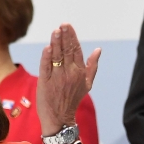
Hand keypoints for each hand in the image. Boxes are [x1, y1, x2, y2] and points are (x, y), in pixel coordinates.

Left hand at [36, 23, 99, 137]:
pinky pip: (46, 67)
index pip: (76, 50)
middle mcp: (69, 73)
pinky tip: (48, 48)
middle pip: (67, 51)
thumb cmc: (72, 98)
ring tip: (55, 31)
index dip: (72, 37)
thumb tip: (98, 49)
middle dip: (65, 36)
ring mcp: (57, 77)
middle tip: (63, 24)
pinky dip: (47, 57)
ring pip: (57, 56)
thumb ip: (92, 66)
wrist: (60, 118)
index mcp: (79, 72)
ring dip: (56, 43)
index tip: (68, 26)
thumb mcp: (87, 83)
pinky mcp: (45, 81)